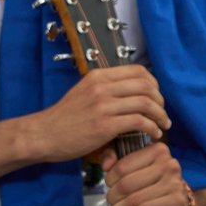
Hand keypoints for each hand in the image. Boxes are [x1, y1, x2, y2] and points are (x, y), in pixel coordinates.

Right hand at [32, 65, 170, 163]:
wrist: (43, 134)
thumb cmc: (64, 118)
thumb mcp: (84, 93)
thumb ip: (106, 89)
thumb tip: (132, 91)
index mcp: (98, 76)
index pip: (138, 71)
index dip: (154, 84)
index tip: (157, 97)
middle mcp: (102, 87)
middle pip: (146, 86)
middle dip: (160, 100)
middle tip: (162, 113)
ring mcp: (103, 105)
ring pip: (145, 103)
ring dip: (160, 115)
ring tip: (162, 125)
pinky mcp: (104, 125)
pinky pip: (139, 122)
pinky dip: (152, 128)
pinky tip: (153, 134)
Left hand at [99, 143, 193, 205]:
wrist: (177, 205)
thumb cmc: (152, 185)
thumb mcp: (136, 167)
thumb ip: (116, 160)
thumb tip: (105, 165)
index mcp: (158, 150)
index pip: (123, 166)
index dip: (110, 179)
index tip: (110, 187)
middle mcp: (169, 164)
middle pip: (127, 183)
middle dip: (113, 197)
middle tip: (112, 203)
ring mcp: (174, 182)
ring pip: (134, 199)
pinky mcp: (176, 201)